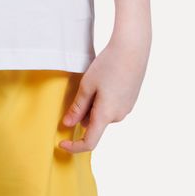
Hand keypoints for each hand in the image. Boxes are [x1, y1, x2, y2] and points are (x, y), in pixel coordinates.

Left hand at [58, 34, 150, 152]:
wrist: (132, 48)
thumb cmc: (108, 64)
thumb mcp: (87, 84)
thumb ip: (77, 107)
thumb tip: (68, 124)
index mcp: (106, 114)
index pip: (90, 141)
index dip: (74, 147)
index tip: (62, 143)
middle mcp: (119, 116)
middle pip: (94, 123)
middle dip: (84, 112)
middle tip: (82, 87)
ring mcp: (127, 108)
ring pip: (103, 114)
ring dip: (94, 104)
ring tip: (96, 79)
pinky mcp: (130, 100)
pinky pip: (112, 106)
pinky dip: (104, 99)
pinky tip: (106, 79)